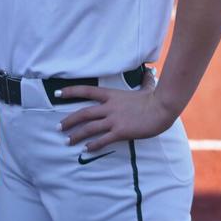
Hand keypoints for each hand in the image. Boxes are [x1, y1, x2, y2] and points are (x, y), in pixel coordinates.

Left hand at [56, 71, 177, 152]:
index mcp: (111, 95)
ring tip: (67, 141)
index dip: (70, 91)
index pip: (86, 91)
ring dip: (76, 135)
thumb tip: (150, 72)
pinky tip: (86, 149)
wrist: (163, 108)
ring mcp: (114, 120)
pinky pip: (103, 139)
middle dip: (69, 121)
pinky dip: (93, 145)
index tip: (57, 94)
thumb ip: (145, 81)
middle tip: (58, 127)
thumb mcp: (147, 87)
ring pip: (89, 128)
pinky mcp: (121, 131)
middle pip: (83, 113)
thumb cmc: (155, 98)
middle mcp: (109, 107)